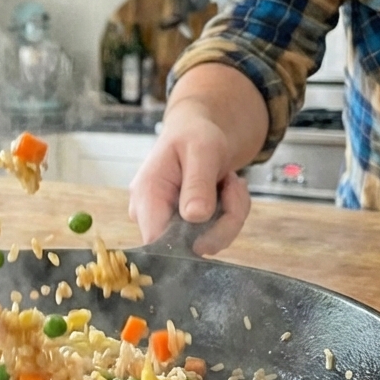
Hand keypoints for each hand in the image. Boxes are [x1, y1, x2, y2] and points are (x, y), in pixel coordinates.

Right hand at [128, 98, 251, 254]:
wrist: (198, 132)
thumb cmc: (194, 135)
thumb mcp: (202, 151)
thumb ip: (198, 183)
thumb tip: (195, 216)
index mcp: (146, 195)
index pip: (158, 243)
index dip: (189, 242)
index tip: (215, 214)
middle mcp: (151, 216)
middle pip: (188, 246)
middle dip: (223, 221)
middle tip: (232, 185)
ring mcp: (167, 224)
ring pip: (208, 243)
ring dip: (230, 216)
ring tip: (230, 182)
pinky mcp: (184, 229)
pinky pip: (214, 237)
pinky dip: (229, 217)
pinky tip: (227, 191)